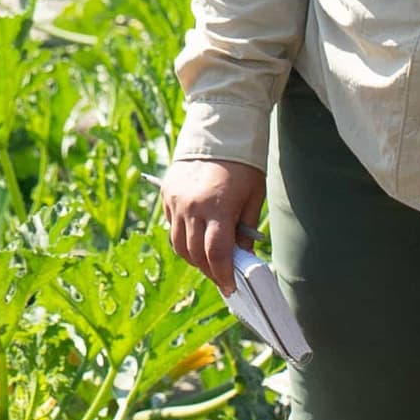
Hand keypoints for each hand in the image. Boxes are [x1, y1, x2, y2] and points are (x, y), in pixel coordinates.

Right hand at [159, 159, 266, 292]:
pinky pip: (171, 226)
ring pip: (178, 244)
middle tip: (221, 277)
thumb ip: (245, 230)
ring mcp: (176, 201)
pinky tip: (196, 238)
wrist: (218, 133)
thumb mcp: (252, 197)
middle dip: (209, 270)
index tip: (230, 287)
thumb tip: (241, 258)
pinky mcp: (167, 194)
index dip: (223, 274)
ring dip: (193, 257)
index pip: (216, 253)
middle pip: (194, 253)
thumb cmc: (243, 166)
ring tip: (208, 261)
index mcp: (217, 208)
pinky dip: (183, 238)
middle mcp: (192, 207)